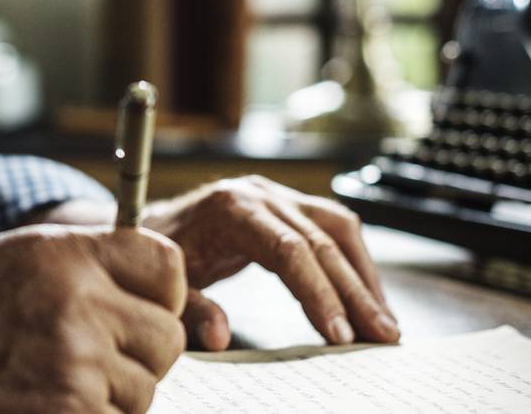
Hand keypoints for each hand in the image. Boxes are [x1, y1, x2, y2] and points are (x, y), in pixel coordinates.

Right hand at [0, 225, 187, 413]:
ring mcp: (74, 367)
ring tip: (51, 377)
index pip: (166, 266)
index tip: (136, 306)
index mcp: (66, 255)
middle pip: (167, 336)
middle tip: (88, 353)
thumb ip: (95, 262)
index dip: (158, 292)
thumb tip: (177, 293)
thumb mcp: (21, 258)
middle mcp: (76, 305)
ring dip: (113, 392)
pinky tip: (44, 402)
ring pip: (145, 389)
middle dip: (139, 350)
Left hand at [142, 176, 398, 350]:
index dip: (318, 292)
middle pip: (322, 241)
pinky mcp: (286, 204)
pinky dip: (354, 262)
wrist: (145, 222)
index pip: (289, 250)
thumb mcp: (166, 283)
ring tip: (385, 323)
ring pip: (337, 229)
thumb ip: (191, 309)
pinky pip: (331, 228)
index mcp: (231, 208)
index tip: (340, 334)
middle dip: (355, 293)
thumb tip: (220, 336)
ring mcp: (275, 195)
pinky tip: (367, 296)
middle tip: (382, 337)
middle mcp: (259, 194)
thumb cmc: (156, 253)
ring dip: (365, 277)